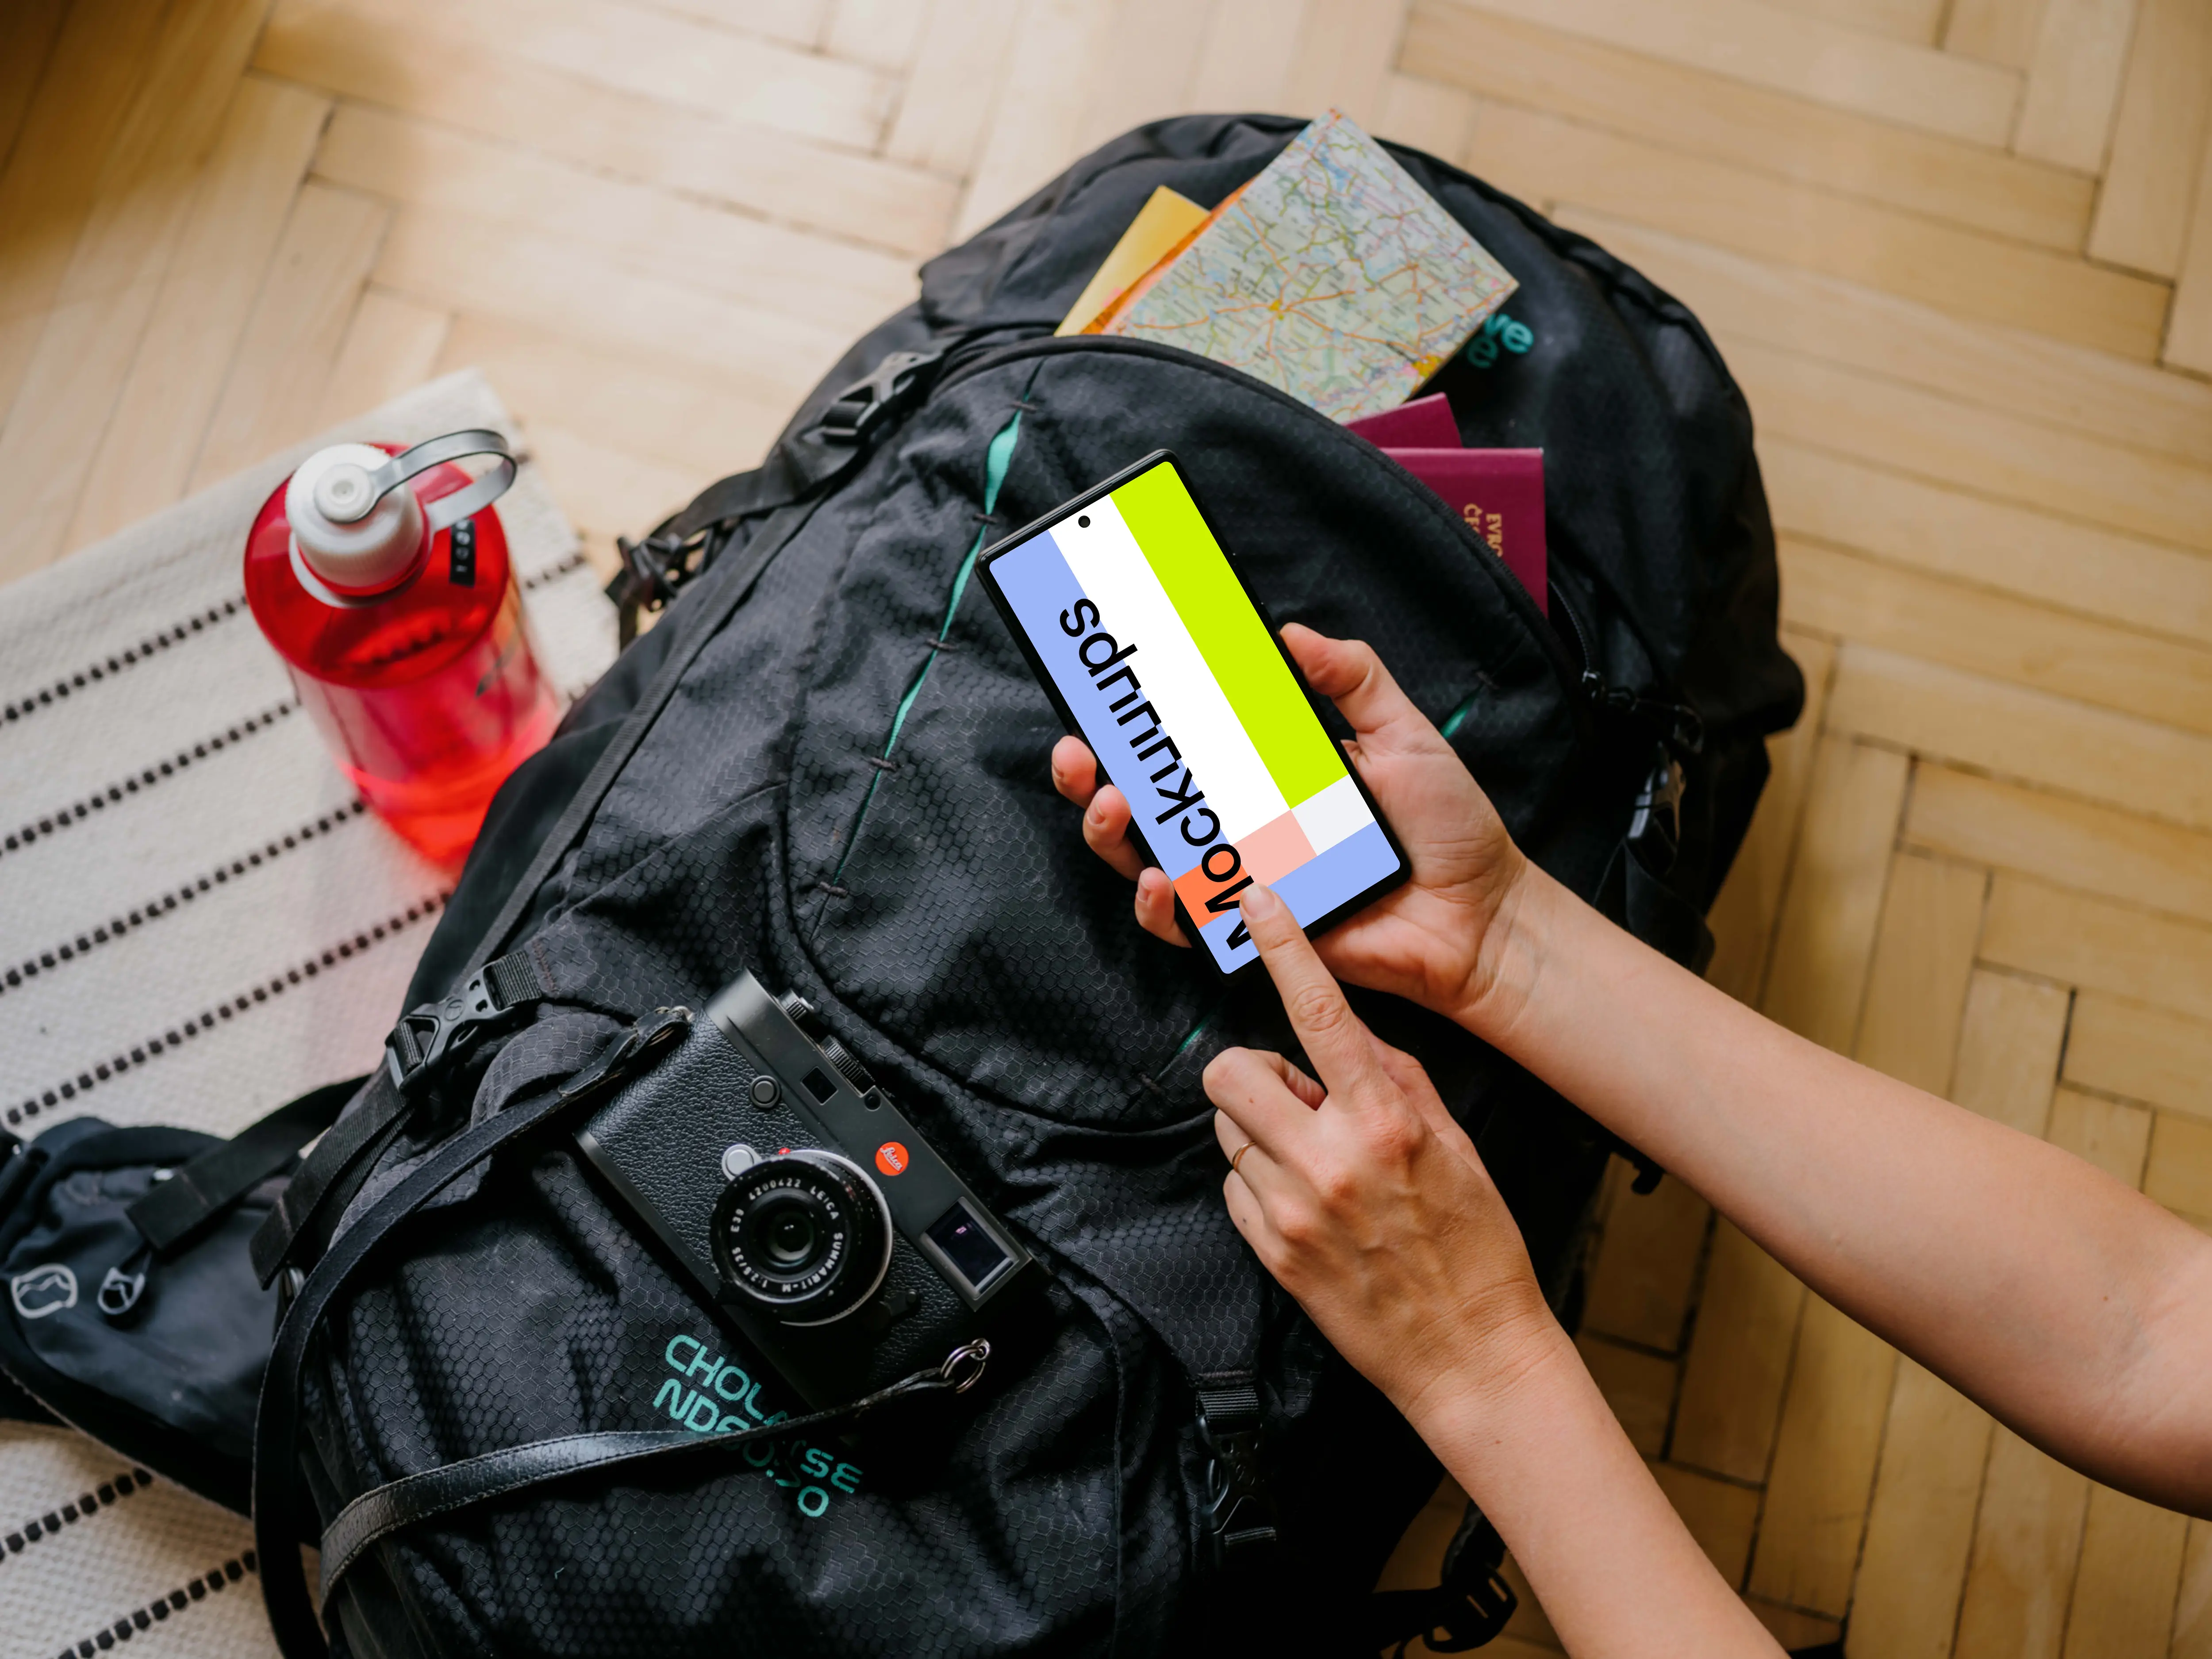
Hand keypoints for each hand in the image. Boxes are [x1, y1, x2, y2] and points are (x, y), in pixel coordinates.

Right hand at [1049, 624, 1528, 1031]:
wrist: (1482, 915)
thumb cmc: (1448, 828)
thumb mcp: (1403, 734)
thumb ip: (1353, 678)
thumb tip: (1290, 632)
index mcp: (1268, 773)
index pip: (1187, 743)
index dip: (1136, 722)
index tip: (1103, 691)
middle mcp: (1245, 825)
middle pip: (1147, 801)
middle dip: (1095, 777)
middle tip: (1079, 754)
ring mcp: (1244, 878)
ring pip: (1149, 860)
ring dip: (1114, 835)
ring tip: (1111, 806)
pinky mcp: (1256, 931)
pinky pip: (1191, 923)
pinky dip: (1164, 905)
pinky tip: (1159, 880)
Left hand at [1205, 882, 1560, 1424]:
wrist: (1470, 1355)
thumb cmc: (1475, 1247)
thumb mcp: (1455, 1145)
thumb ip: (1397, 1080)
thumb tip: (1349, 1033)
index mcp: (1385, 1123)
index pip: (1321, 1016)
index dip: (1285, 950)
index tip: (1258, 903)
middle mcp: (1329, 1161)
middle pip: (1231, 1073)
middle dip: (1254, 1073)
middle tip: (1297, 1097)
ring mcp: (1292, 1211)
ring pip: (1228, 1130)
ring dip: (1259, 1130)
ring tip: (1315, 1161)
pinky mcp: (1270, 1253)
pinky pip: (1233, 1187)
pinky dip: (1259, 1183)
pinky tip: (1308, 1205)